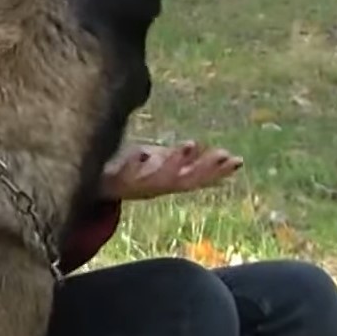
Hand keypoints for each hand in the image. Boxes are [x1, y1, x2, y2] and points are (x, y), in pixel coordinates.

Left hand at [101, 140, 240, 201]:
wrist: (98, 190)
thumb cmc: (137, 174)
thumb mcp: (166, 165)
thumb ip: (190, 161)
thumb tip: (224, 155)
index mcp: (171, 181)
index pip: (201, 176)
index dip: (220, 170)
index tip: (238, 161)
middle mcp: (159, 185)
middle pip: (186, 179)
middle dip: (205, 167)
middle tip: (222, 154)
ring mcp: (138, 183)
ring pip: (161, 176)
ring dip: (176, 162)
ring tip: (190, 144)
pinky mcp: (117, 179)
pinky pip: (125, 170)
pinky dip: (134, 162)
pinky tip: (141, 152)